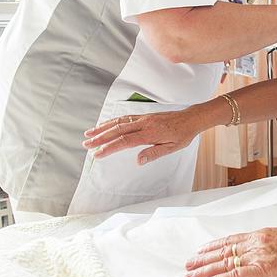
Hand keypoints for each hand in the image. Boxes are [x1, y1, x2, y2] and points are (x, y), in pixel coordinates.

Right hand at [82, 109, 199, 164]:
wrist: (191, 119)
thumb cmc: (182, 135)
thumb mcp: (172, 148)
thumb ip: (154, 154)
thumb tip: (138, 161)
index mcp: (150, 133)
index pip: (125, 141)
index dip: (109, 147)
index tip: (97, 154)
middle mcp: (144, 124)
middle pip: (117, 130)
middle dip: (100, 137)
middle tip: (86, 144)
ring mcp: (143, 118)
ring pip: (119, 122)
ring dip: (103, 128)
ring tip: (89, 134)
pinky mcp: (144, 116)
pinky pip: (125, 118)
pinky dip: (112, 121)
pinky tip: (105, 126)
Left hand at [184, 226, 276, 276]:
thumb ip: (269, 244)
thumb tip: (259, 252)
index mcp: (263, 234)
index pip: (230, 240)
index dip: (212, 247)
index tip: (200, 252)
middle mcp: (257, 241)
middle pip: (223, 251)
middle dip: (203, 259)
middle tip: (187, 266)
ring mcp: (260, 254)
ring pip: (224, 263)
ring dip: (204, 270)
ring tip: (190, 276)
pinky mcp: (265, 268)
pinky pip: (235, 276)